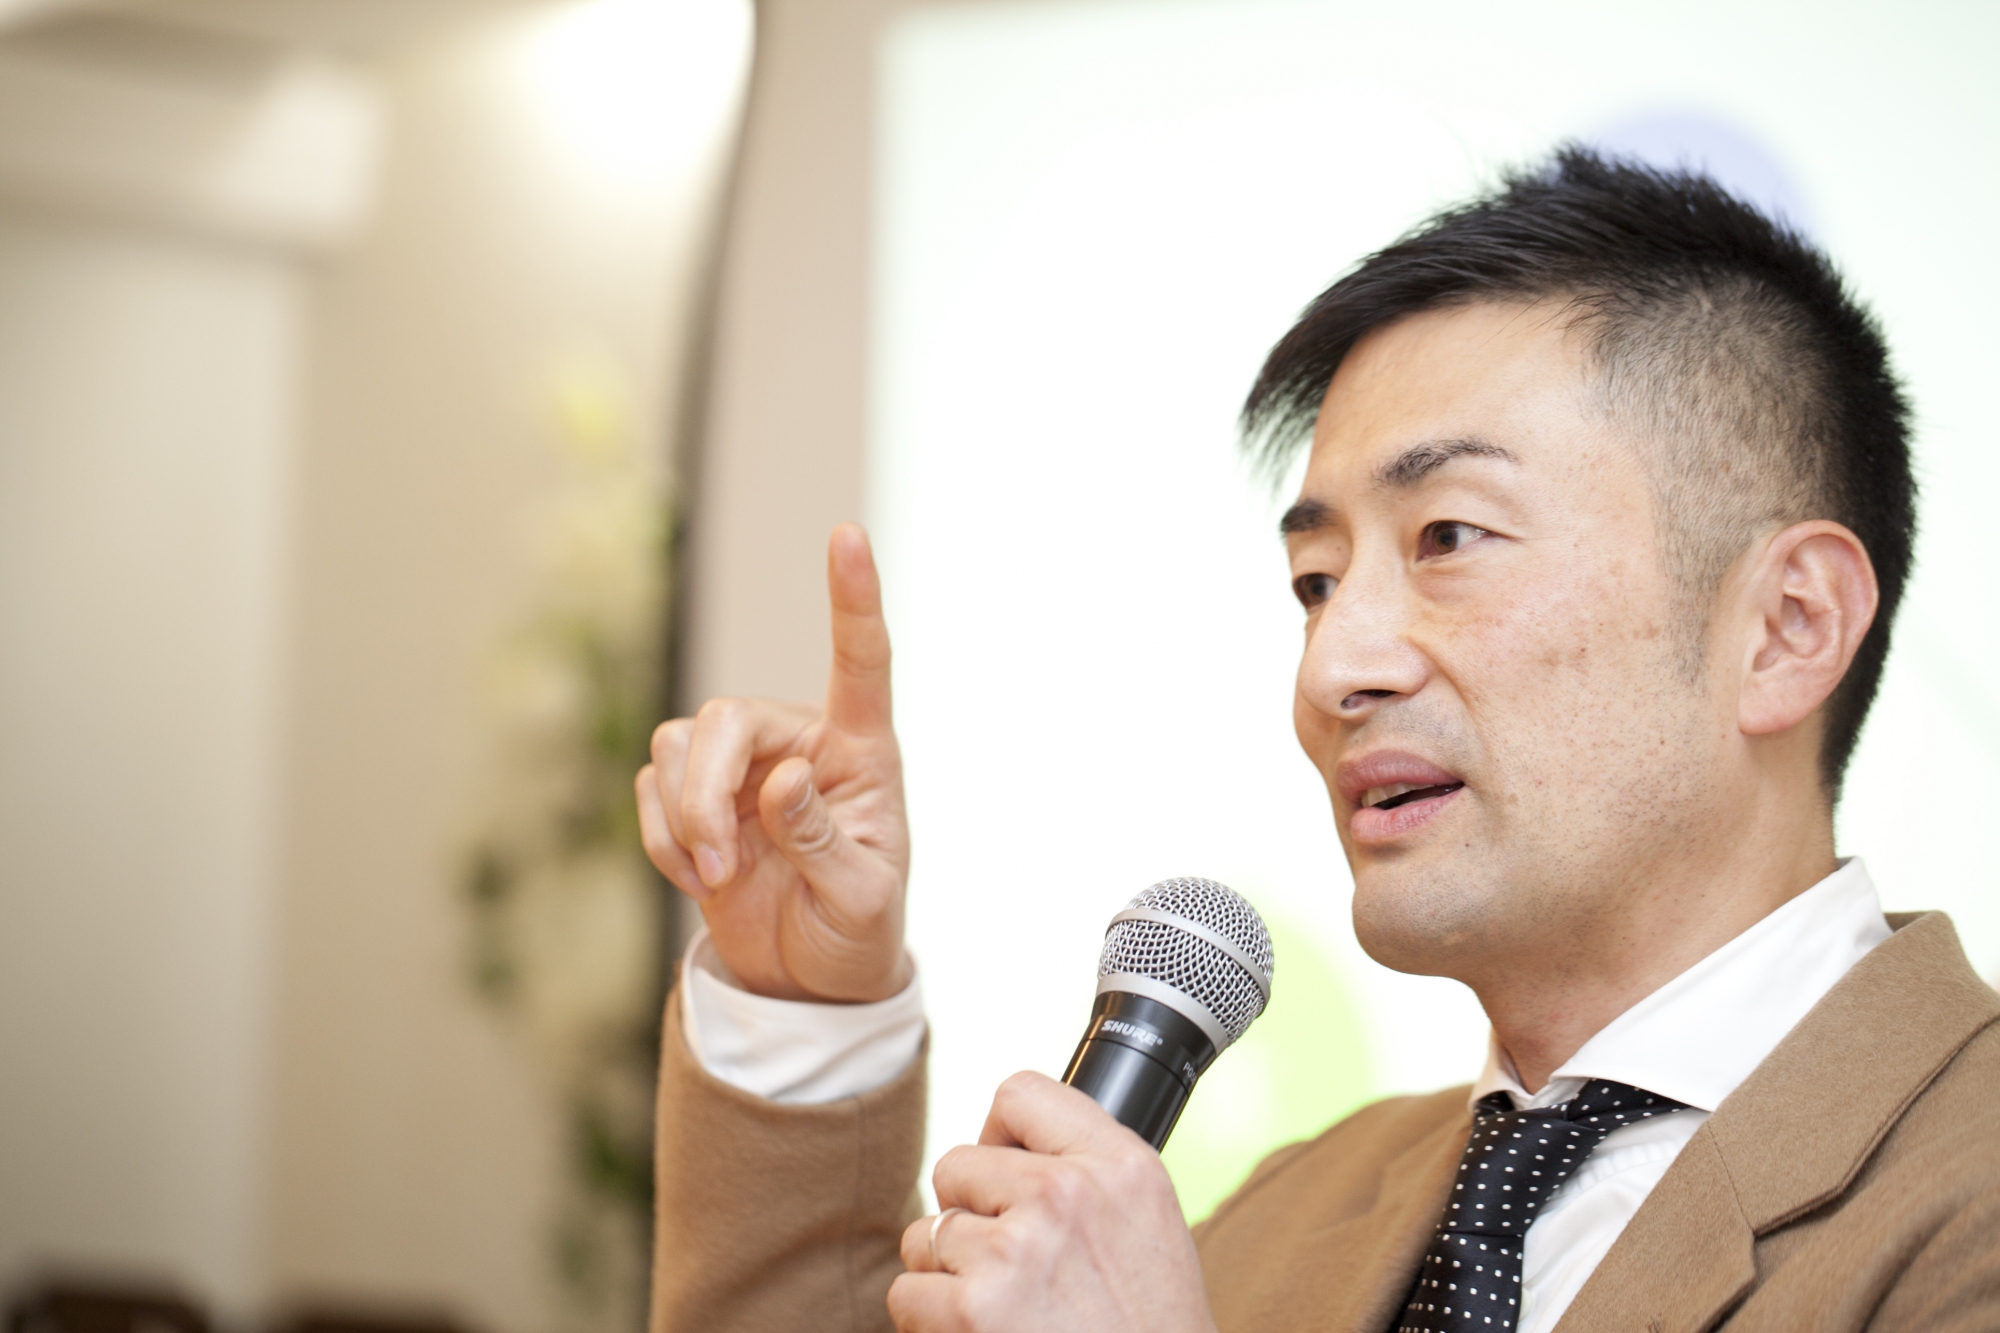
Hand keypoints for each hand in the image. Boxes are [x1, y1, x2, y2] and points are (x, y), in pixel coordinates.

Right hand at [634, 524, 910, 1001]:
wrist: (807, 984)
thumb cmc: (853, 935)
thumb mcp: (859, 902)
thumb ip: (822, 841)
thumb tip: (781, 781)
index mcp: (862, 753)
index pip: (861, 662)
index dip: (853, 599)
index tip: (848, 535)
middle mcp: (800, 741)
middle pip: (727, 717)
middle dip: (704, 793)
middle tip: (715, 866)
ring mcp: (741, 765)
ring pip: (678, 745)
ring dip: (683, 820)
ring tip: (719, 879)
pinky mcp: (693, 794)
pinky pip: (649, 788)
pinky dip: (662, 840)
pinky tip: (701, 878)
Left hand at [889, 1073, 1217, 1332]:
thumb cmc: (1151, 1327)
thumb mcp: (1148, 1223)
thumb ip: (1085, 1173)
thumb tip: (1004, 1150)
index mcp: (1122, 1164)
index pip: (1022, 1094)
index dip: (1001, 1136)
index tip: (1009, 1174)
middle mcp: (1068, 1194)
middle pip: (957, 1165)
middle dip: (970, 1216)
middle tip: (1012, 1267)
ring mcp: (1017, 1251)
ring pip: (926, 1234)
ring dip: (949, 1274)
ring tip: (1002, 1311)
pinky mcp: (973, 1310)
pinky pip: (908, 1292)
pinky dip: (929, 1322)